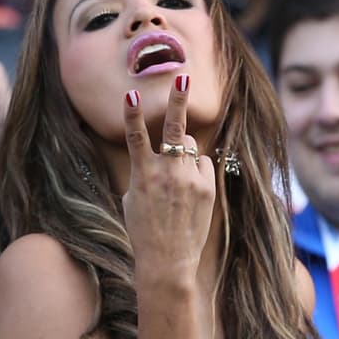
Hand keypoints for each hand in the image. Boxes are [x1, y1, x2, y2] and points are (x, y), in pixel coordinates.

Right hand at [120, 75, 215, 280]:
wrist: (167, 259)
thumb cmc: (142, 229)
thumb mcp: (132, 198)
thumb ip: (145, 171)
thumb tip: (161, 155)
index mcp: (143, 174)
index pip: (136, 137)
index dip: (132, 114)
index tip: (131, 94)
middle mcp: (167, 172)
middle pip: (176, 129)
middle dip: (178, 102)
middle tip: (183, 79)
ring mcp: (190, 179)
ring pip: (191, 148)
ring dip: (185, 153)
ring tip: (177, 178)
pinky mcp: (207, 188)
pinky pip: (203, 166)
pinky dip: (197, 172)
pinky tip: (190, 193)